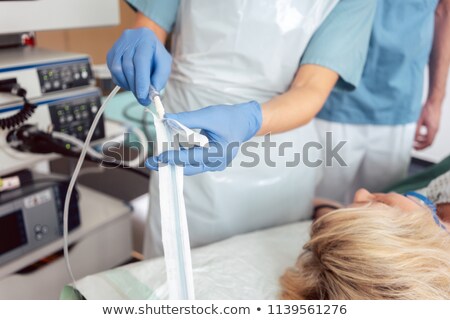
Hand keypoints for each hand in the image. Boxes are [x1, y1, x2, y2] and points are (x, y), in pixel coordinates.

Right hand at [107, 27, 171, 105]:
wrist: (144, 41)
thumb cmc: (156, 54)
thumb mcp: (164, 64)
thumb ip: (160, 78)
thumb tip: (151, 93)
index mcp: (146, 39)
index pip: (141, 60)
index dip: (141, 80)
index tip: (143, 96)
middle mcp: (129, 40)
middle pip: (128, 66)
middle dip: (135, 86)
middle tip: (142, 99)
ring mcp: (117, 46)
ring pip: (118, 70)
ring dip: (128, 84)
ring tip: (137, 89)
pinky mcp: (111, 53)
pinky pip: (113, 72)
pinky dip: (122, 81)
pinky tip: (130, 82)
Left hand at [145, 101, 262, 174]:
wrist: (246, 121)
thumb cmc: (230, 118)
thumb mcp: (208, 115)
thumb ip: (186, 119)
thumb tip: (166, 120)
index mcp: (217, 153)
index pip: (190, 158)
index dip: (172, 158)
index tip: (157, 158)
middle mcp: (217, 163)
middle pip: (188, 167)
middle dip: (170, 164)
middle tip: (152, 162)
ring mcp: (215, 164)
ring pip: (191, 166)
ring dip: (176, 161)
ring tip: (159, 157)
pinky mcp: (213, 161)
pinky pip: (195, 162)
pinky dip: (183, 157)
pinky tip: (172, 152)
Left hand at [414, 102, 441, 149]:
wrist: (434, 102)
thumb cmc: (427, 109)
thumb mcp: (419, 120)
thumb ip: (417, 129)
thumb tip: (414, 138)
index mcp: (432, 129)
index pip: (428, 142)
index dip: (421, 147)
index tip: (414, 148)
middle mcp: (435, 129)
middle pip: (429, 142)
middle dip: (421, 146)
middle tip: (413, 146)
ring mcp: (435, 127)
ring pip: (429, 138)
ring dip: (422, 141)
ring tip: (414, 141)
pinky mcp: (434, 125)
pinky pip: (430, 134)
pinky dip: (424, 136)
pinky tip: (418, 135)